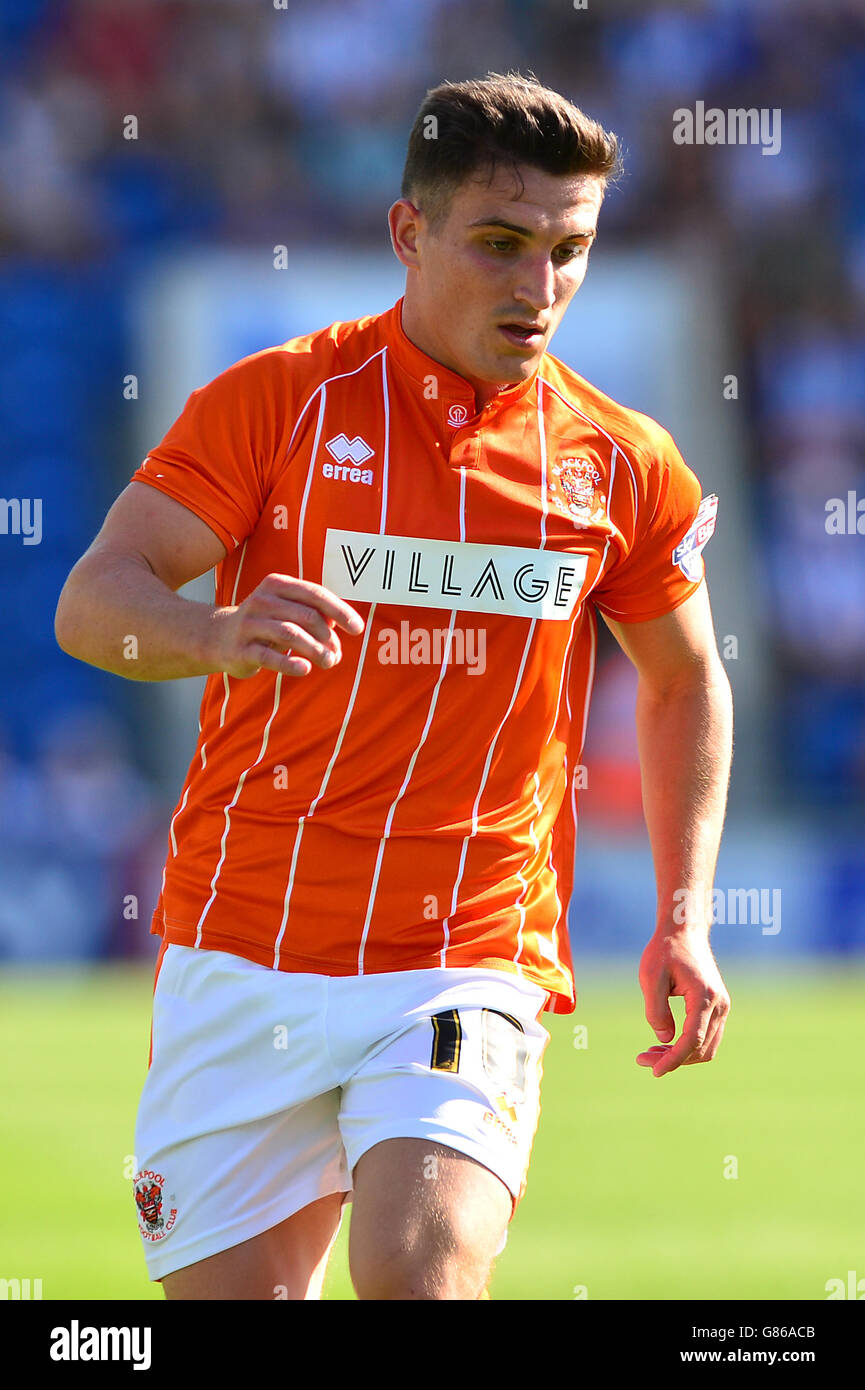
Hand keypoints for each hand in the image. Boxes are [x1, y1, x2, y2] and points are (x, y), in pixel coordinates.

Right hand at [208, 572, 364, 677]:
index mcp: (277, 585)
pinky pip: (268, 656)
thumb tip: (341, 623)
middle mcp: (262, 601)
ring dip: (315, 650)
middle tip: (337, 654)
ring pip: (290, 634)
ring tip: (329, 662)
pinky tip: (306, 669)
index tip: (358, 628)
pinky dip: (289, 663)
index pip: (315, 594)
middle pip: (306, 616)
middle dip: (328, 637)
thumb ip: (314, 612)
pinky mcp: (241, 649)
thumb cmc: (264, 622)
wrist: (217, 637)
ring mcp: (249, 625)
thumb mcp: (287, 610)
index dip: (340, 610)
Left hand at [636, 928, 729, 1076]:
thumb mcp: (651, 977)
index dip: (673, 1059)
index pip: (692, 1040)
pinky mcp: (718, 1007)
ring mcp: (723, 1007)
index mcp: (704, 997)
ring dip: (681, 1055)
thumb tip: (664, 1040)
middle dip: (673, 1059)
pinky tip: (665, 1043)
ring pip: (707, 1047)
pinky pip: (708, 1036)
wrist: (685, 930)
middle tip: (642, 1058)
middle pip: (700, 1048)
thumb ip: (656, 1010)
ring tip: (651, 1052)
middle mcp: (720, 1005)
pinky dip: (689, 1045)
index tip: (654, 1071)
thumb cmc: (665, 950)